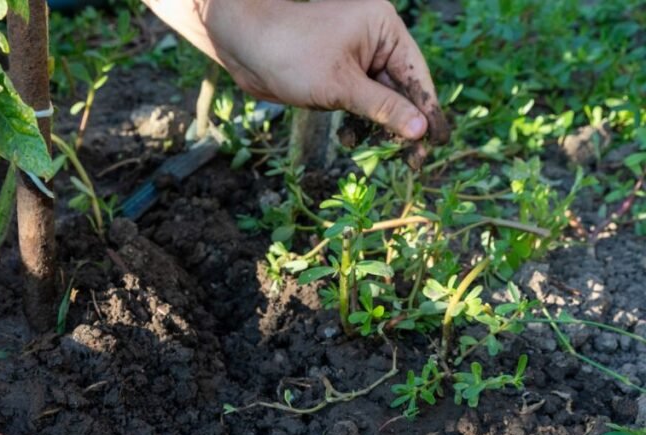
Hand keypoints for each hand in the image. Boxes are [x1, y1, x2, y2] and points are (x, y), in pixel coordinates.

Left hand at [207, 0, 448, 142]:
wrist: (242, 46)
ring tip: (384, 156)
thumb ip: (382, 108)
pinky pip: (359, 102)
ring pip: (380, 100)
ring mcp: (355, 58)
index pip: (415, 74)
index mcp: (384, 28)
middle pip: (401, 90)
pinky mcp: (337, 75)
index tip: (437, 142)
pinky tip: (351, 141)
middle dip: (404, 125)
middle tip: (414, 162)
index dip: (427, 110)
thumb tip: (420, 130)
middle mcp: (374, 40)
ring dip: (379, 128)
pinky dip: (358, 123)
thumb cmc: (291, 54)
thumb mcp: (341, 86)